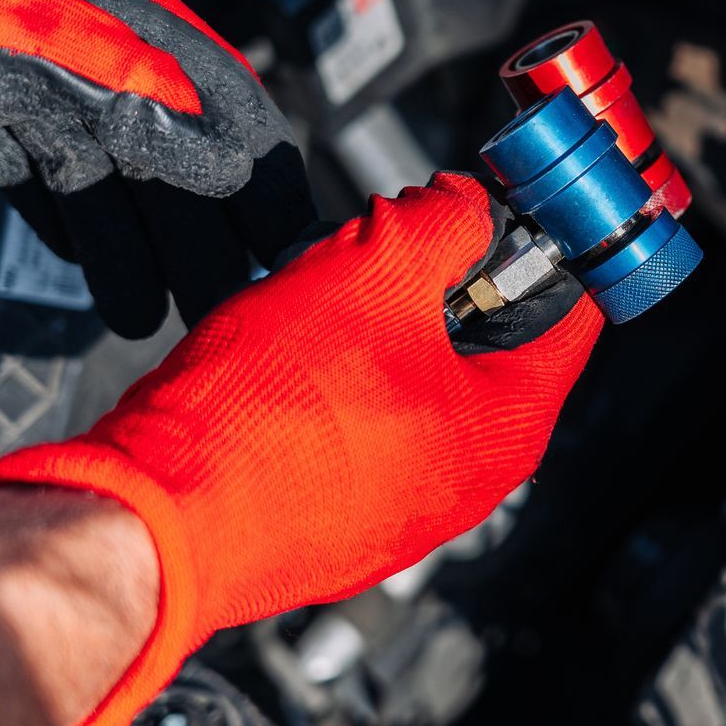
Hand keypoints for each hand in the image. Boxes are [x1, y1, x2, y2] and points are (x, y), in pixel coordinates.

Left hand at [0, 0, 314, 336]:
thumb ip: (90, 49)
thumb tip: (182, 100)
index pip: (208, 82)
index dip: (250, 160)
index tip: (279, 233)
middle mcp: (78, 33)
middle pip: (159, 139)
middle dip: (191, 222)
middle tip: (215, 297)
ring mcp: (23, 67)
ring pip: (96, 167)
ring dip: (123, 240)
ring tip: (140, 311)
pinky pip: (31, 168)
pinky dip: (59, 216)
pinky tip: (82, 260)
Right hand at [0, 173, 603, 725]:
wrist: (152, 521)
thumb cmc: (265, 417)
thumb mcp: (372, 273)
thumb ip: (441, 225)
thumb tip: (464, 208)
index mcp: (507, 429)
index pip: (573, 315)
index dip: (542, 242)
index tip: (505, 205)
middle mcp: (469, 483)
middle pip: (488, 344)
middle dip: (437, 282)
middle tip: (381, 247)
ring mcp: (403, 511)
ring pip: (415, 381)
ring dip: (375, 326)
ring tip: (315, 299)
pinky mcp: (338, 521)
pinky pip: (360, 427)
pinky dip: (334, 380)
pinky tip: (281, 360)